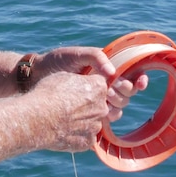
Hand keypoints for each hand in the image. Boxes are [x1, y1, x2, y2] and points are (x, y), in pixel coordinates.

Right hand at [28, 71, 108, 151]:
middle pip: (98, 105)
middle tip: (68, 106)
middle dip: (87, 105)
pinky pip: (86, 136)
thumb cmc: (48, 94)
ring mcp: (96, 126)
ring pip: (92, 121)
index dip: (86, 87)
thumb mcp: (63, 76)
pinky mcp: (88, 141)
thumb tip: (80, 84)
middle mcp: (102, 107)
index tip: (74, 90)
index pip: (99, 85)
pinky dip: (77, 134)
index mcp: (99, 87)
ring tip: (64, 120)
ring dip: (82, 121)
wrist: (37, 119)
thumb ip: (78, 81)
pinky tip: (64, 130)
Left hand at [33, 46, 148, 122]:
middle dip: (124, 91)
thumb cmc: (55, 63)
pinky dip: (106, 120)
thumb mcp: (75, 54)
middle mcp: (104, 86)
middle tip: (111, 89)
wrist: (35, 79)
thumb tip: (113, 72)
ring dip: (117, 105)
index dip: (139, 79)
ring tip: (104, 99)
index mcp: (104, 69)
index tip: (140, 81)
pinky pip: (104, 122)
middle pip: (127, 93)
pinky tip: (101, 116)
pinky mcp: (87, 115)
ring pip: (118, 108)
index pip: (129, 75)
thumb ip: (96, 57)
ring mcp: (96, 101)